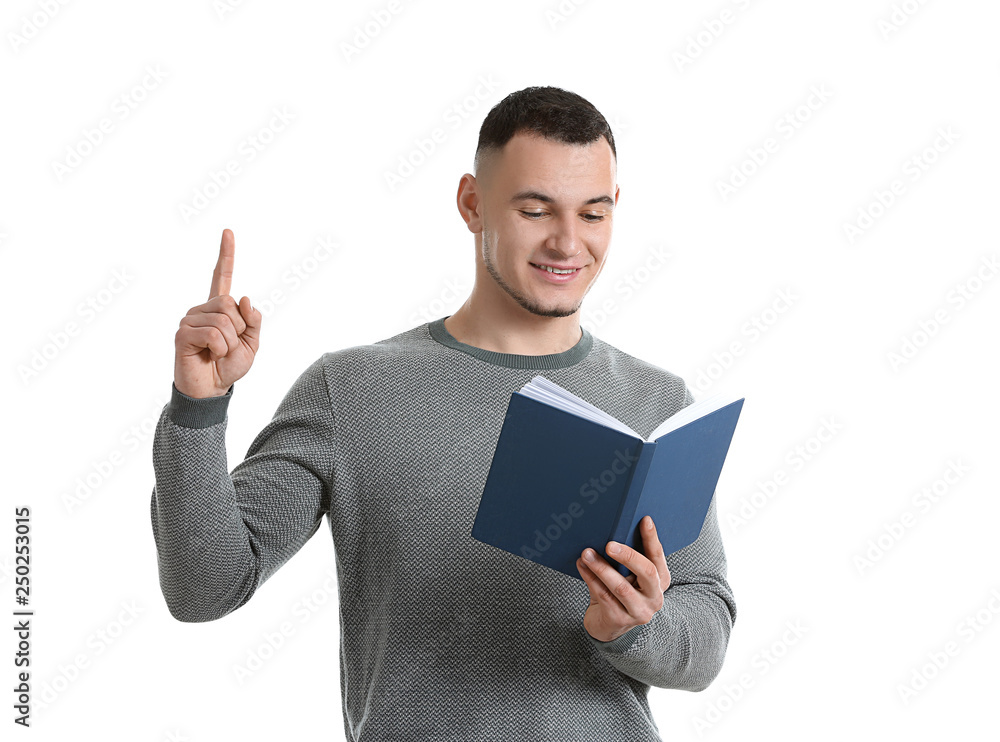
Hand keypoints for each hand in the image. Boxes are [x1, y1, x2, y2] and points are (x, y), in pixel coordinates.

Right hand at [173, 229, 261, 398]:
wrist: (212, 389)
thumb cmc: (228, 366)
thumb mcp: (251, 344)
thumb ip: (253, 321)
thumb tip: (244, 297)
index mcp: (219, 309)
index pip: (221, 277)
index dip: (226, 255)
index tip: (228, 232)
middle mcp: (201, 309)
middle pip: (230, 303)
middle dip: (239, 328)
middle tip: (228, 346)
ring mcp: (189, 319)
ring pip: (224, 320)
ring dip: (229, 342)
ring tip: (218, 353)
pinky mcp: (183, 333)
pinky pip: (213, 334)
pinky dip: (219, 348)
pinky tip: (209, 355)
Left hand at [577, 515, 671, 642]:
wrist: (607, 625)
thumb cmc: (618, 593)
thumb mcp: (627, 575)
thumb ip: (625, 559)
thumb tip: (609, 529)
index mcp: (660, 580)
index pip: (658, 556)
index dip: (652, 538)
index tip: (644, 520)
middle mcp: (655, 597)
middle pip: (647, 572)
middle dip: (627, 556)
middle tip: (609, 544)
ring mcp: (639, 611)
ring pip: (621, 587)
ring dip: (602, 568)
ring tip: (587, 553)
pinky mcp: (620, 619)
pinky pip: (603, 596)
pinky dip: (591, 578)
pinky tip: (582, 566)